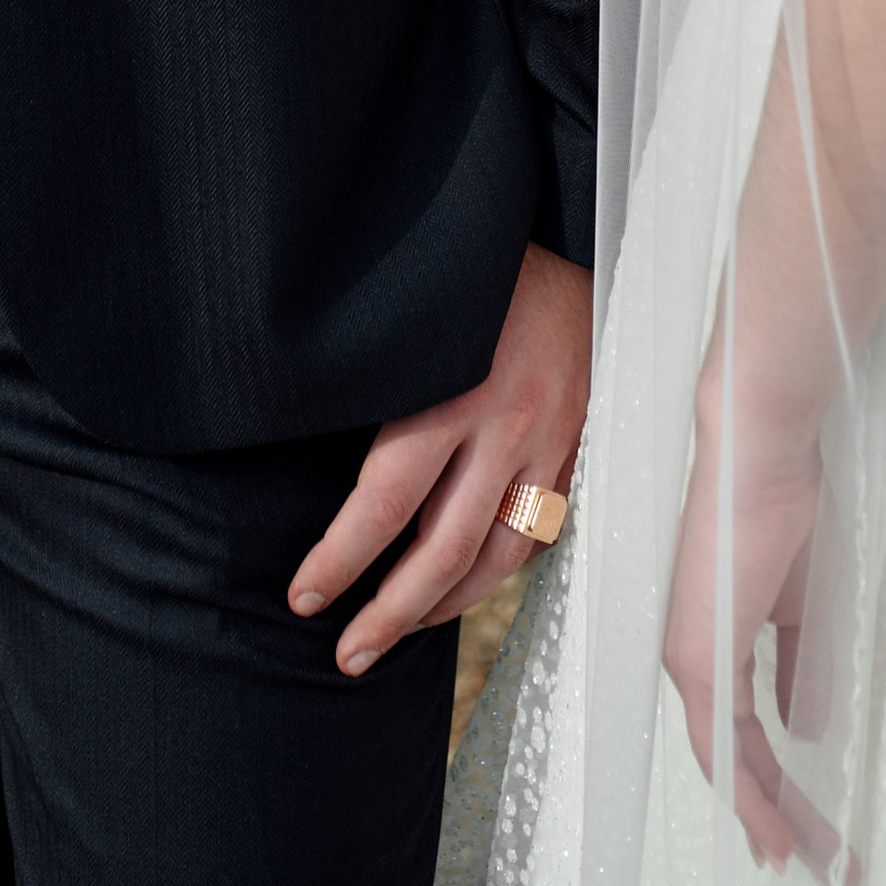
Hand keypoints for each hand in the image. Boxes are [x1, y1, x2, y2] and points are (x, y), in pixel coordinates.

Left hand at [288, 241, 589, 676]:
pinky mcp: (581, 447)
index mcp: (454, 392)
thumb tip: (320, 467)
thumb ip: (381, 389)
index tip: (304, 596)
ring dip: (444, 607)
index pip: (383, 505)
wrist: (575, 230)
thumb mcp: (415, 320)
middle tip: (346, 655)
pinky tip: (463, 583)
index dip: (339, 561)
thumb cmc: (476, 270)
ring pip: (498, 557)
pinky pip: (537, 532)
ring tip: (399, 632)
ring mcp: (552, 442)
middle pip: (443, 552)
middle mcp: (508, 426)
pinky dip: (497, 567)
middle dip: (389, 614)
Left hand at [662, 401, 846, 881]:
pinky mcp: (697, 655)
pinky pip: (721, 743)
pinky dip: (749, 792)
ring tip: (811, 862)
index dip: (772, 784)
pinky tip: (774, 828)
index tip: (805, 831)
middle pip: (734, 758)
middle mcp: (691, 656)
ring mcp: (689, 657)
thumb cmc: (788, 508)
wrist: (762, 452)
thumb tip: (807, 726)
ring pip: (727, 760)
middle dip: (780, 816)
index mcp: (713, 639)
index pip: (741, 731)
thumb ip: (802, 666)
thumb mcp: (806, 604)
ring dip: (770, 814)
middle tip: (823, 866)